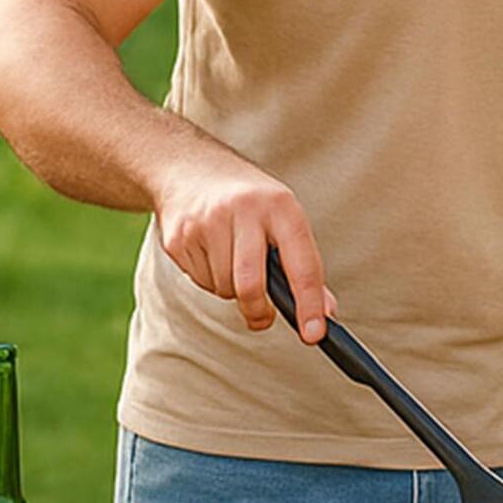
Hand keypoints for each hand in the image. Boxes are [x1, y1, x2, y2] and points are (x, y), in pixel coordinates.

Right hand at [150, 144, 338, 338]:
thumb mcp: (283, 217)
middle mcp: (244, 211)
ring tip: (231, 260)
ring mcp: (206, 222)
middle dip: (258, 311)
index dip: (309, 303)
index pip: (301, 264)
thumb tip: (324, 314)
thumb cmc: (250, 202)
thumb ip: (304, 264)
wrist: (187, 167)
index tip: (314, 334)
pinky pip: (200, 281)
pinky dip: (210, 278)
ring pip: (225, 287)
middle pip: (251, 284)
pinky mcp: (178, 236)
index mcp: (280, 206)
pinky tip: (209, 251)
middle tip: (262, 317)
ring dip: (232, 289)